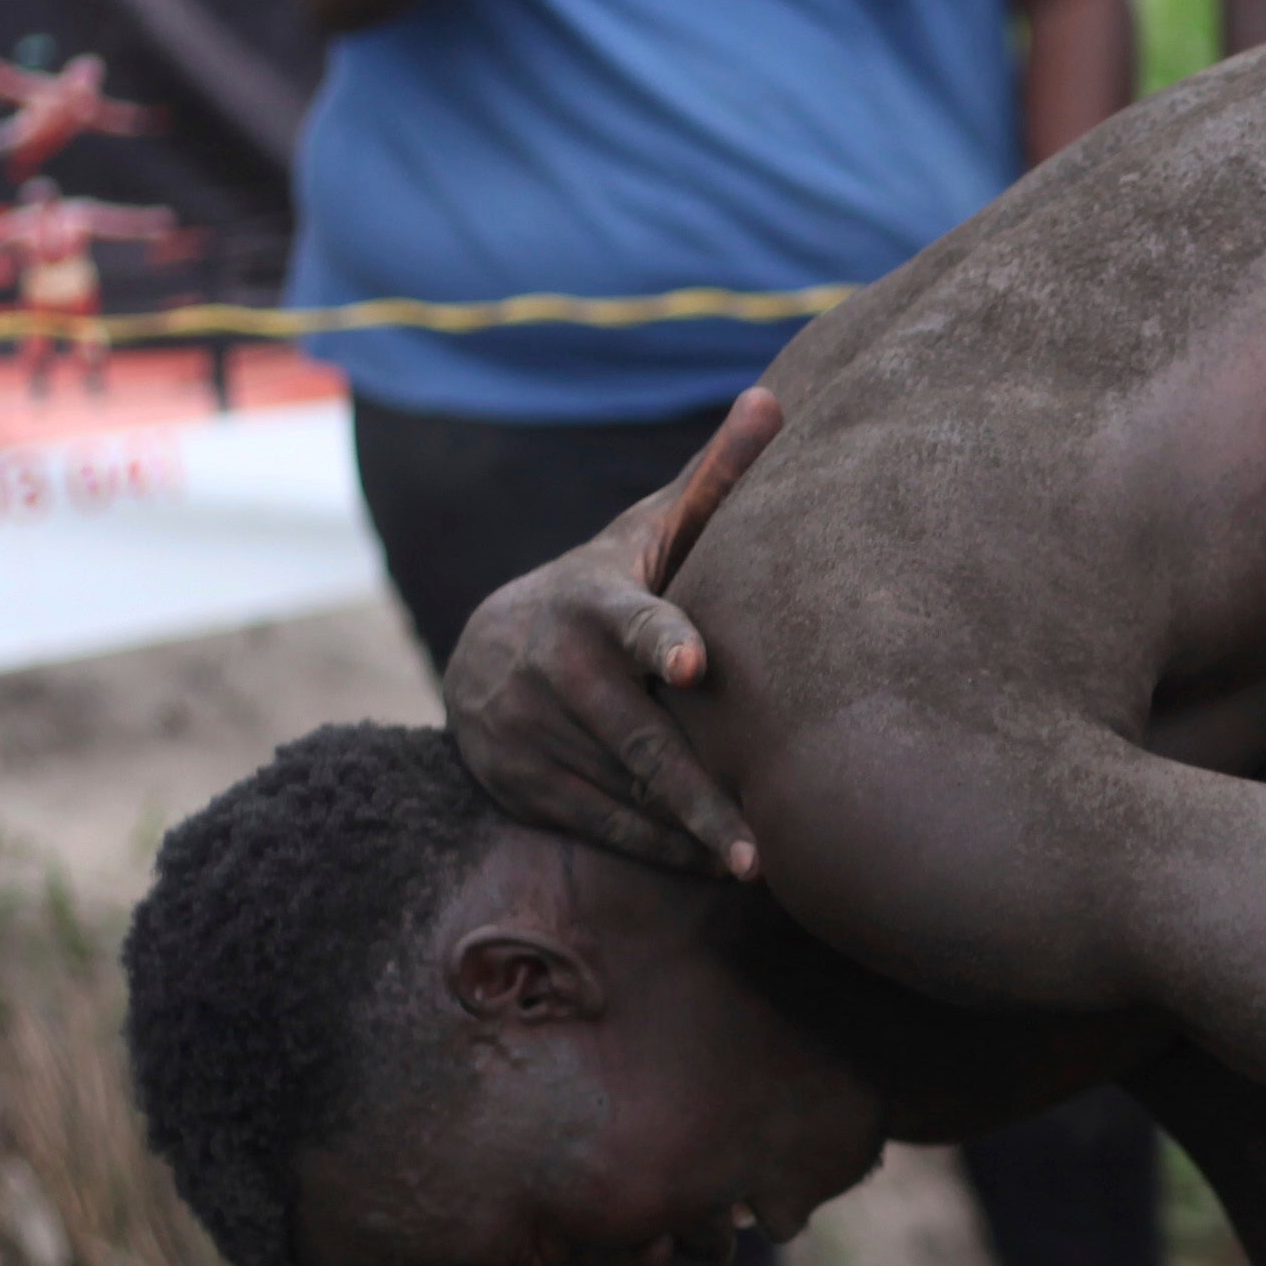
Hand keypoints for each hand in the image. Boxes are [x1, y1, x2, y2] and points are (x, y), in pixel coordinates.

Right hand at [439, 386, 778, 876]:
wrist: (487, 647)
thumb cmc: (608, 587)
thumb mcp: (648, 533)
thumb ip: (714, 481)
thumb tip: (777, 398)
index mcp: (594, 600)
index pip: (633, 618)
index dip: (662, 637)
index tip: (695, 662)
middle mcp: (553, 667)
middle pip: (637, 741)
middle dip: (697, 795)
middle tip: (757, 847)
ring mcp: (526, 729)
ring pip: (621, 793)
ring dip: (686, 833)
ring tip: (754, 863)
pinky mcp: (516, 781)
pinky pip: (597, 824)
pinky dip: (654, 849)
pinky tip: (708, 867)